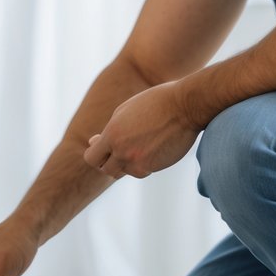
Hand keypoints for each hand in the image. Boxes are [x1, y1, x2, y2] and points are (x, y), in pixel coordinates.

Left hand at [83, 81, 198, 178]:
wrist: (185, 106)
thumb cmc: (155, 103)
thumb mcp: (125, 111)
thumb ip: (108, 130)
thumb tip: (92, 142)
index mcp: (112, 133)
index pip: (91, 158)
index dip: (96, 154)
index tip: (103, 148)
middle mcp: (121, 150)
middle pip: (106, 169)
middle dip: (109, 162)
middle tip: (121, 149)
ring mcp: (137, 161)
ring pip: (124, 172)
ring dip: (127, 163)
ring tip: (140, 144)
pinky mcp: (152, 167)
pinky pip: (140, 172)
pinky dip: (142, 165)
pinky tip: (151, 149)